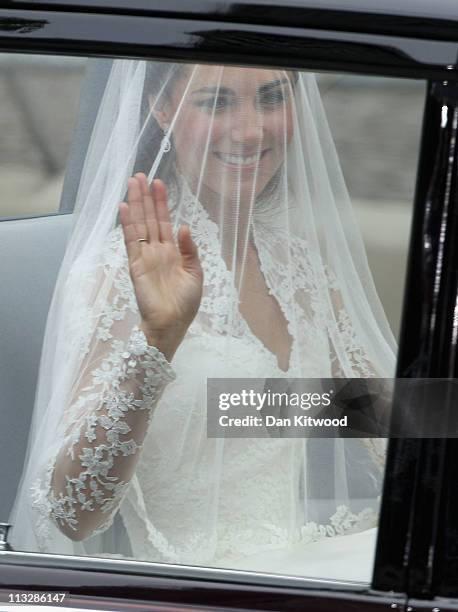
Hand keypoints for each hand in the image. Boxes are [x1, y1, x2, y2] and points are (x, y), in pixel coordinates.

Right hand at [119, 173, 202, 359]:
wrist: (173, 323)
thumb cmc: (185, 303)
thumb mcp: (196, 274)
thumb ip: (190, 250)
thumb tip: (183, 226)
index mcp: (172, 252)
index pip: (164, 221)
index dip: (161, 203)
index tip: (158, 183)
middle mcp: (157, 250)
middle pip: (150, 218)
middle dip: (145, 197)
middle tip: (141, 175)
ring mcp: (145, 256)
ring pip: (139, 225)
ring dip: (135, 204)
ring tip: (132, 183)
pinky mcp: (136, 265)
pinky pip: (131, 241)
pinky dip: (127, 225)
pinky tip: (124, 208)